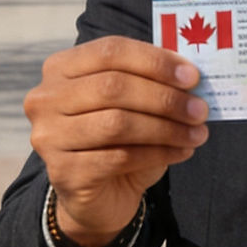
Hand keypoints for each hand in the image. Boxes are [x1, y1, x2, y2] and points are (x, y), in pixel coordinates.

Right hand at [24, 35, 208, 246]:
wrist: (96, 196)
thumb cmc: (117, 138)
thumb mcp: (132, 101)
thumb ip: (151, 80)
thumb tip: (190, 72)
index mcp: (61, 67)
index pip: (110, 50)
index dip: (154, 60)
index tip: (192, 76)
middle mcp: (46, 98)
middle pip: (113, 86)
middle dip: (164, 97)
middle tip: (200, 109)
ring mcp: (49, 136)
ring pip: (117, 123)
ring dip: (166, 127)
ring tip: (197, 132)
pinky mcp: (63, 172)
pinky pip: (119, 157)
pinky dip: (158, 153)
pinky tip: (182, 151)